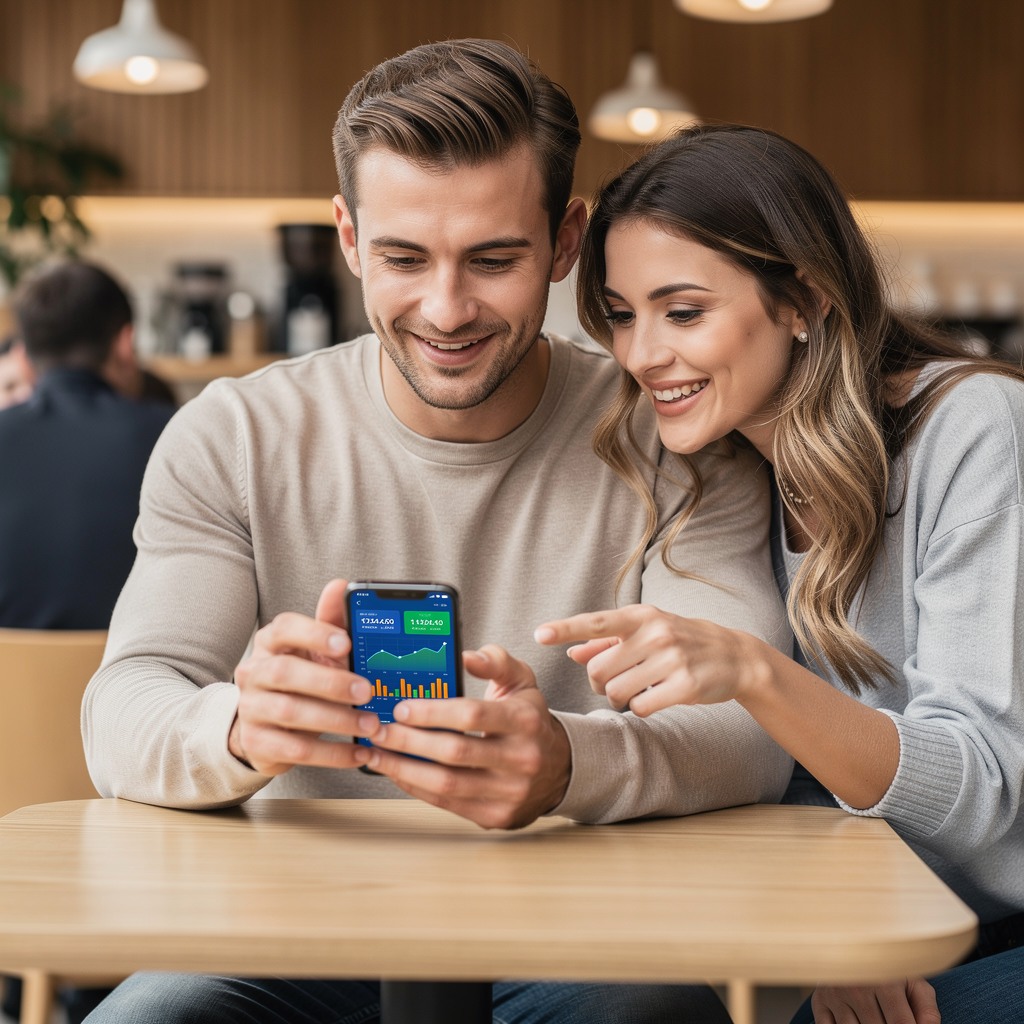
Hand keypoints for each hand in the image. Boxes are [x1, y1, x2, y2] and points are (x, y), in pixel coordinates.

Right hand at [229, 578, 378, 774]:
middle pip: (285, 672)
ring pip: (291, 712)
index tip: (347, 643)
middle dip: (329, 682)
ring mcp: (251, 708)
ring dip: (336, 719)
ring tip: (370, 724)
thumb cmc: (301, 678)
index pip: (284, 627)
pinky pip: (296, 749)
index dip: (315, 633)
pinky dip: (332, 753)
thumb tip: (341, 585)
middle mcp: (254, 672)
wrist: (264, 725)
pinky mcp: (258, 742)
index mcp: (270, 642)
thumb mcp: (316, 651)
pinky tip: (359, 752)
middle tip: (366, 691)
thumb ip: (331, 622)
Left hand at [364, 644, 571, 829]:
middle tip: (378, 730)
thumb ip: (495, 661)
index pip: (472, 715)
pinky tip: (398, 771)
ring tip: (377, 753)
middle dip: (408, 741)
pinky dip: (416, 788)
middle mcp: (521, 759)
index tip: (401, 708)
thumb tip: (465, 657)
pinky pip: (447, 804)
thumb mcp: (521, 681)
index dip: (432, 712)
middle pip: (454, 753)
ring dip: (404, 769)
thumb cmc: (529, 719)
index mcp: (524, 720)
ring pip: (446, 784)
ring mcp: (509, 792)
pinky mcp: (496, 816)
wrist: (560, 769)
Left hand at [534, 604, 765, 715]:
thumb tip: (573, 652)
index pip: (595, 622)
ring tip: (633, 691)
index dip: (565, 629)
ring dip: (616, 698)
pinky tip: (654, 699)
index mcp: (641, 616)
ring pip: (616, 691)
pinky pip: (641, 707)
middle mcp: (655, 633)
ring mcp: (672, 659)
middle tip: (611, 684)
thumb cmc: (681, 641)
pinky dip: (640, 708)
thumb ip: (608, 642)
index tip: (539, 634)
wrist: (734, 656)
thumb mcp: (646, 632)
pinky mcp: (685, 685)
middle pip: (598, 670)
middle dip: (598, 683)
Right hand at [810, 978, 939, 1023]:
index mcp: (884, 982)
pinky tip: (855, 1019)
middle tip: (886, 1017)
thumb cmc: (889, 968)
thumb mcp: (914, 984)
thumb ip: (927, 1012)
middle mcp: (856, 987)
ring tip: (873, 1017)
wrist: (851, 942)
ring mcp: (835, 995)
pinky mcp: (820, 1000)